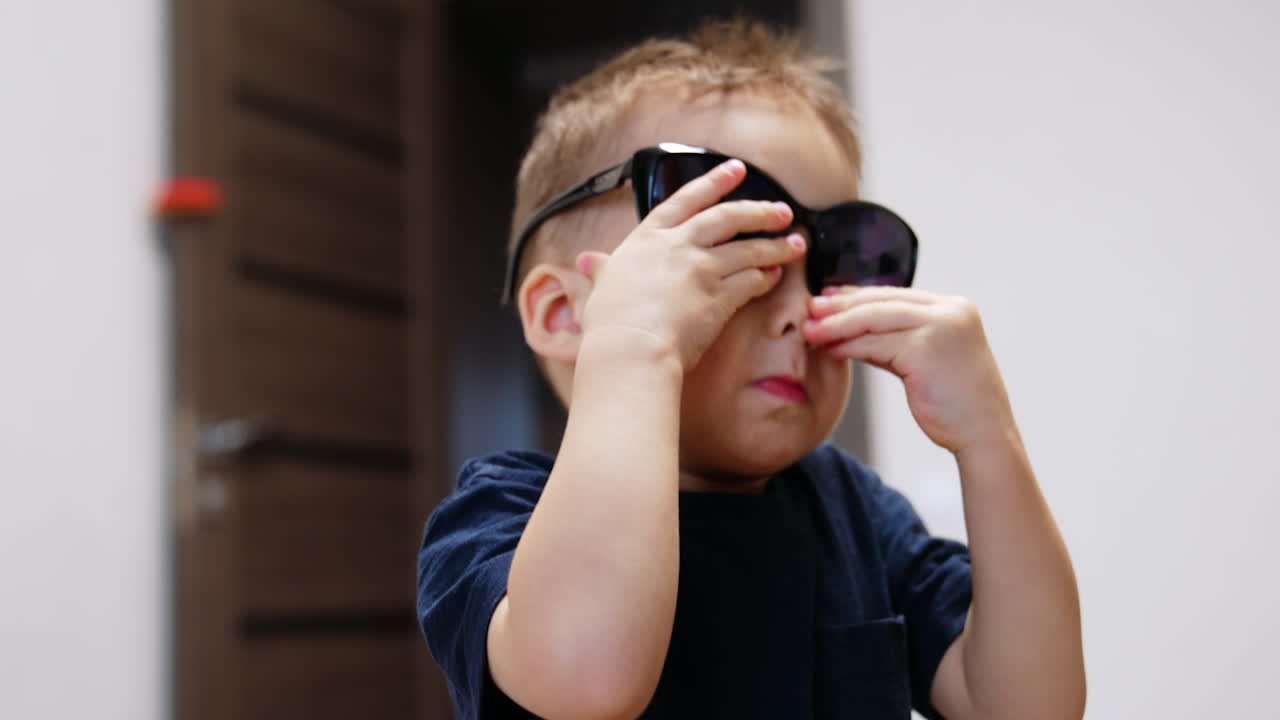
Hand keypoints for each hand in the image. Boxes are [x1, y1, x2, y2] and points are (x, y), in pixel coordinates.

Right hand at [577, 159, 805, 371]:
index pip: (687, 201)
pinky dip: (766, 276)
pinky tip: (777, 275)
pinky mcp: (721, 296)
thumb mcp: (602, 287)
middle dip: (758, 210)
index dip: (714, 182)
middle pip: (727, 218)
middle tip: (782, 210)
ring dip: (775, 245)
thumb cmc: (610, 324)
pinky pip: (751, 281)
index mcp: (648, 239)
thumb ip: (603, 270)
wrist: (630, 348)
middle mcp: (679, 247)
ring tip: (795, 243)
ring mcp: (702, 269)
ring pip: (748, 248)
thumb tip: (589, 261)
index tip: (736, 170)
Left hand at [802, 286, 1014, 453]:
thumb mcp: (926, 358)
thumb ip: (896, 338)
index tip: (828, 298)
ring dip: (837, 324)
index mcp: (955, 308)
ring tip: (810, 330)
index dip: (859, 295)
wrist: (983, 435)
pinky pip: (875, 344)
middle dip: (842, 305)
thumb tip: (850, 327)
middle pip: (883, 301)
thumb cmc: (955, 402)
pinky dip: (849, 345)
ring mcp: (940, 327)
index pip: (897, 295)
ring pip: (875, 319)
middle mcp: (951, 310)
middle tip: (810, 308)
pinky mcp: (925, 350)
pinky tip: (830, 349)